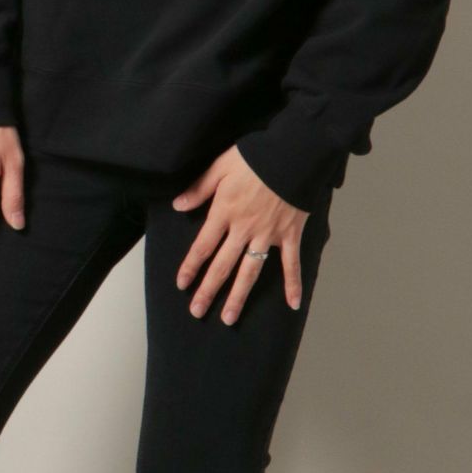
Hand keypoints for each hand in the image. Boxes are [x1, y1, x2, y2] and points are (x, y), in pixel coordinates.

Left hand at [171, 143, 308, 323]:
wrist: (292, 154)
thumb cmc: (255, 157)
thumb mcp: (221, 166)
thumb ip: (199, 188)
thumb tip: (177, 205)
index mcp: (225, 212)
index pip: (203, 245)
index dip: (190, 266)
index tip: (181, 284)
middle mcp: (244, 229)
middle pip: (222, 265)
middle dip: (208, 289)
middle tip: (196, 311)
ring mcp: (268, 235)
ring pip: (250, 271)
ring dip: (239, 296)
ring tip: (228, 318)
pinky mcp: (289, 234)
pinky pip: (291, 263)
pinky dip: (294, 284)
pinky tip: (293, 305)